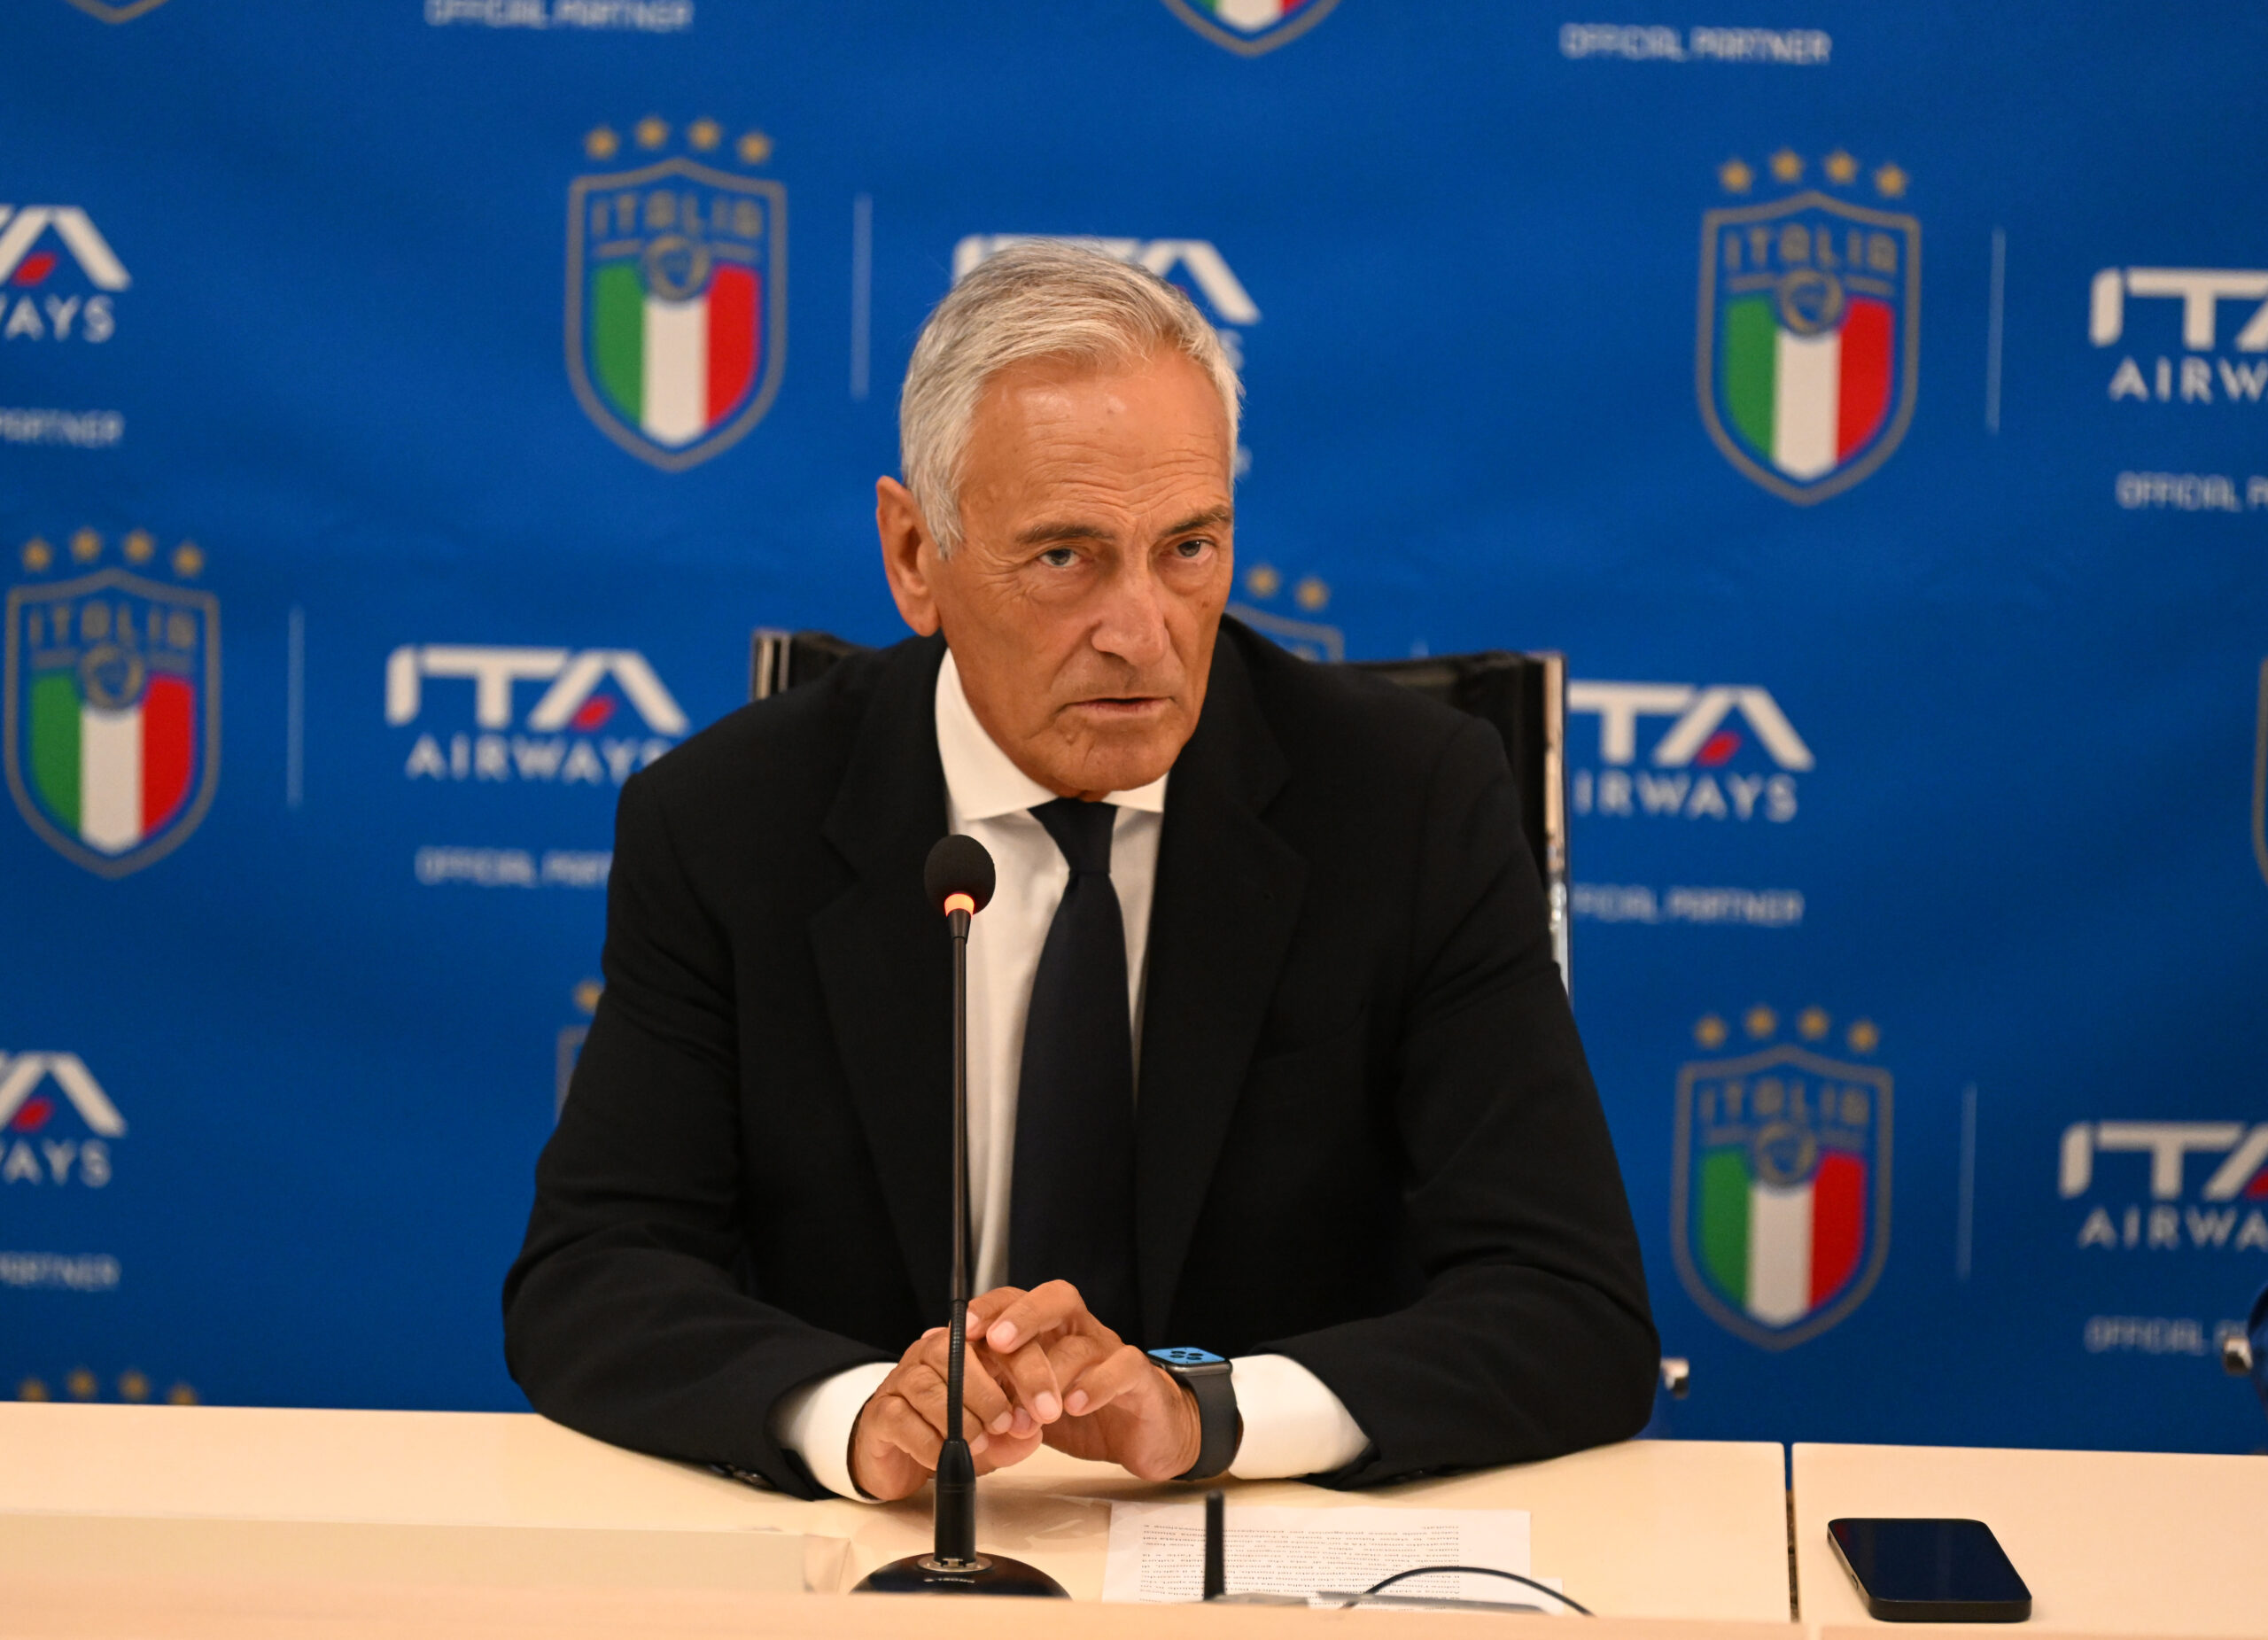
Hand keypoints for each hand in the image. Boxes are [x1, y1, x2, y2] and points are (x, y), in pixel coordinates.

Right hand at [848, 1317, 1042, 1500]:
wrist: (899, 1461)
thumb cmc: (949, 1435)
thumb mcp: (994, 1436)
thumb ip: (1016, 1434)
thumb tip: (1032, 1431)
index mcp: (966, 1347)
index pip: (997, 1337)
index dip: (1026, 1367)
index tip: (1047, 1406)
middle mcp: (929, 1354)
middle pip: (953, 1351)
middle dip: (987, 1391)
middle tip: (1007, 1425)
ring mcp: (900, 1380)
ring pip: (926, 1384)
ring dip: (958, 1418)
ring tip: (978, 1444)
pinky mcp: (879, 1412)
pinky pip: (902, 1418)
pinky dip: (928, 1442)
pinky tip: (943, 1457)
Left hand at [980, 1280, 1202, 1480]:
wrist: (1146, 1435)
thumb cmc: (1085, 1414)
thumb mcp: (1030, 1404)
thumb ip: (996, 1389)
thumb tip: (946, 1375)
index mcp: (1051, 1331)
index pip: (1019, 1301)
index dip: (991, 1308)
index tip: (964, 1329)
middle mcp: (1081, 1331)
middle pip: (1057, 1299)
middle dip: (1023, 1316)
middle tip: (998, 1342)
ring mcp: (1111, 1352)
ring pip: (1081, 1343)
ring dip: (1051, 1374)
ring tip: (1033, 1411)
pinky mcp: (1140, 1378)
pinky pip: (1121, 1368)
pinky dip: (1096, 1385)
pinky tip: (1076, 1405)